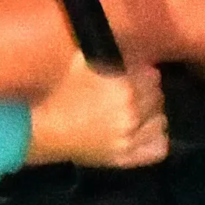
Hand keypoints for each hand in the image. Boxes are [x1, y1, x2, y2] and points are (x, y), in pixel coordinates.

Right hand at [24, 60, 166, 168]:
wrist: (43, 131)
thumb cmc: (60, 95)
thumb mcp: (80, 63)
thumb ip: (108, 53)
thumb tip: (129, 45)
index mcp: (123, 88)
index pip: (152, 75)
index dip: (141, 72)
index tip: (133, 74)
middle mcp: (131, 114)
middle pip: (158, 97)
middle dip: (147, 92)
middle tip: (132, 93)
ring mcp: (130, 139)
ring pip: (161, 121)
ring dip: (151, 115)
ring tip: (136, 113)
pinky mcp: (127, 158)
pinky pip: (159, 148)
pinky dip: (155, 139)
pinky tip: (142, 133)